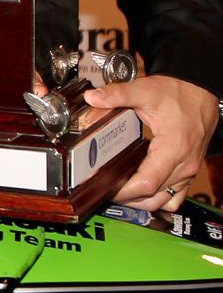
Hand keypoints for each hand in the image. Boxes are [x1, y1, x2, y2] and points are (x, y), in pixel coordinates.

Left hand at [83, 74, 218, 210]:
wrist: (200, 91)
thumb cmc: (178, 93)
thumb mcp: (144, 90)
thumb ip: (117, 94)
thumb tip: (92, 97)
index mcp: (173, 149)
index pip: (146, 184)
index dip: (123, 190)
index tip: (105, 187)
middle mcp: (184, 165)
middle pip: (153, 196)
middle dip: (127, 197)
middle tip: (104, 189)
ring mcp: (188, 170)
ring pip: (165, 200)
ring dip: (142, 201)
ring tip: (119, 191)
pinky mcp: (188, 169)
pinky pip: (175, 195)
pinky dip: (159, 198)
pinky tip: (141, 189)